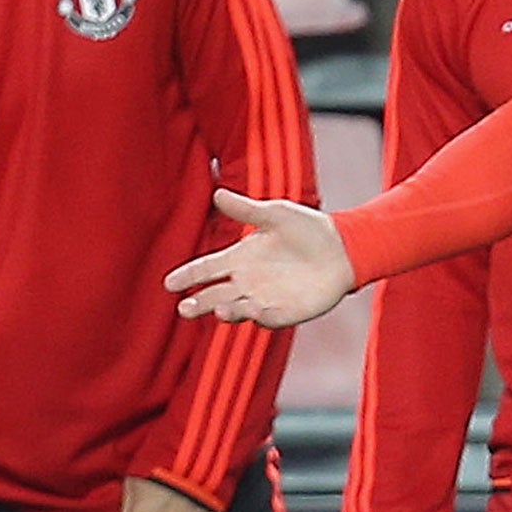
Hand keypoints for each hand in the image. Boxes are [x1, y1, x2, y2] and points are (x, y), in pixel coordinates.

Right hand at [164, 187, 355, 327]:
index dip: (188, 275)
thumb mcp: (275, 215)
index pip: (207, 269)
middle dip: (199, 302)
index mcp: (240, 258)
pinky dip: (263, 318)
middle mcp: (248, 281)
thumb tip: (217, 193)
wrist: (342, 247)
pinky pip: (271, 319)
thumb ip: (246, 210)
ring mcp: (266, 298)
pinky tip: (257, 312)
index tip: (169, 283)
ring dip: (228, 311)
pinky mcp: (287, 311)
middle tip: (184, 308)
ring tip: (220, 309)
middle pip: (215, 295)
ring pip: (238, 309)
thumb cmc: (307, 228)